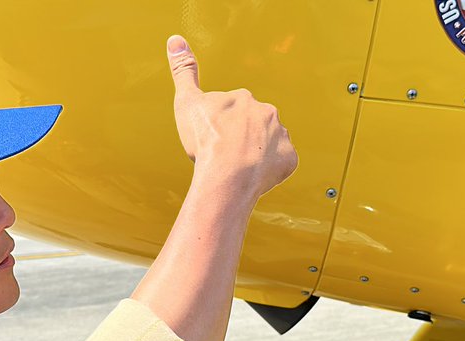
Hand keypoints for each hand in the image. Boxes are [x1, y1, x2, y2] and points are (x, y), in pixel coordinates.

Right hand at [166, 35, 296, 199]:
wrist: (227, 175)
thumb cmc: (206, 140)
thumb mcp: (187, 102)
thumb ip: (183, 71)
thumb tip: (175, 40)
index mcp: (243, 98)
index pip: (231, 110)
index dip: (219, 126)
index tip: (212, 139)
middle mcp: (267, 112)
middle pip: (253, 125)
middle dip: (241, 137)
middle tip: (224, 155)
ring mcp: (281, 136)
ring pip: (269, 142)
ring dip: (258, 152)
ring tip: (239, 168)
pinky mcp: (289, 159)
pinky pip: (281, 162)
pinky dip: (270, 169)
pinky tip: (254, 176)